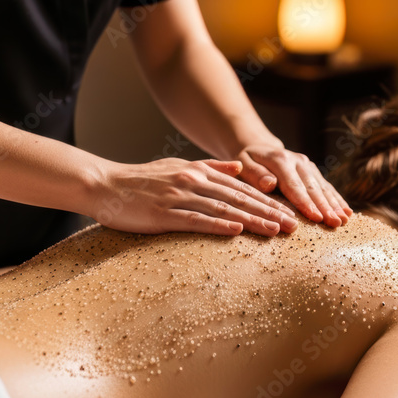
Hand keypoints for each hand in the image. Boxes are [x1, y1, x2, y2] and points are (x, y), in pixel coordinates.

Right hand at [89, 158, 298, 235]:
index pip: (241, 187)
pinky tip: (237, 232)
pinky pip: (195, 220)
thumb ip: (210, 167)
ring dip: (252, 221)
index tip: (289, 212)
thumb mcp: (178, 166)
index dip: (267, 200)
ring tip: (275, 231)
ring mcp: (178, 196)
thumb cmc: (142, 180)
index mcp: (198, 171)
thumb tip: (238, 167)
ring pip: (223, 209)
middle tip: (292, 226)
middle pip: (239, 198)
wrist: (105, 184)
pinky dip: (218, 225)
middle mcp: (193, 180)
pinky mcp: (163, 213)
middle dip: (268, 212)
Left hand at [234, 144, 351, 227]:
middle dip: (325, 206)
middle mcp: (297, 161)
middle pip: (312, 187)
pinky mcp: (313, 171)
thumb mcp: (242, 164)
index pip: (293, 185)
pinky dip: (337, 199)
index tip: (316, 217)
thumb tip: (269, 184)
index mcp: (279, 160)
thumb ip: (254, 174)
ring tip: (344, 220)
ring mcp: (307, 165)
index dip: (305, 203)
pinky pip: (327, 186)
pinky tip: (347, 211)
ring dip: (335, 204)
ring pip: (323, 187)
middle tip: (335, 223)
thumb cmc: (246, 161)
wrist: (258, 147)